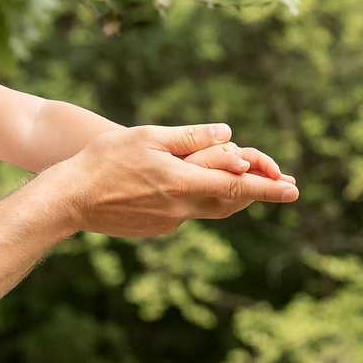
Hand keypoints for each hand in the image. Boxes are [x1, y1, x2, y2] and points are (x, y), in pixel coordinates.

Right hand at [51, 122, 298, 237]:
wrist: (70, 198)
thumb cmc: (104, 160)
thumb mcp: (149, 137)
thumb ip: (191, 137)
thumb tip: (228, 135)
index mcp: (182, 184)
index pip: (235, 187)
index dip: (267, 188)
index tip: (293, 190)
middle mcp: (181, 209)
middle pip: (230, 202)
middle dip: (256, 192)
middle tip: (281, 182)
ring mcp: (169, 222)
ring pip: (210, 207)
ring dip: (229, 194)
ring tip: (244, 179)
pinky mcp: (157, 228)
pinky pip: (187, 211)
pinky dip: (198, 197)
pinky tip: (189, 182)